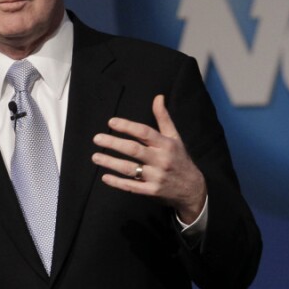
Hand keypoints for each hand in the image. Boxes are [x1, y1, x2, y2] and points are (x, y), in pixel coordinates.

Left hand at [92, 95, 206, 223]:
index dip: (127, 126)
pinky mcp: (152, 191)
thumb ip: (163, 118)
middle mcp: (161, 160)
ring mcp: (156, 177)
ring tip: (95, 156)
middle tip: (97, 138)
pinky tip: (105, 177)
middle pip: (134, 150)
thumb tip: (158, 97)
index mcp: (166, 144)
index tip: (111, 122)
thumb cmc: (179, 158)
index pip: (144, 132)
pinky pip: (131, 186)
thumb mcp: (175, 137)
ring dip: (111, 162)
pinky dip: (117, 182)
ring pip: (130, 168)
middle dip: (114, 143)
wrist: (192, 188)